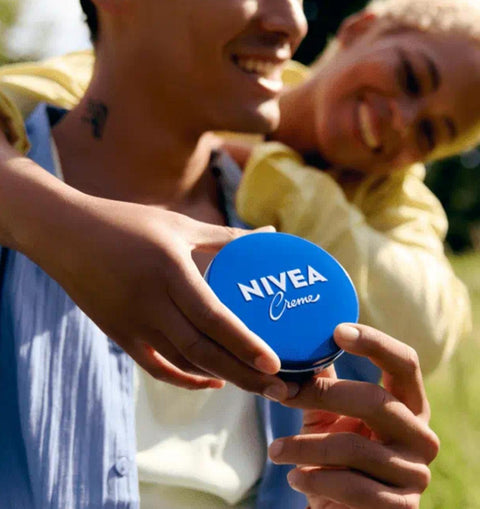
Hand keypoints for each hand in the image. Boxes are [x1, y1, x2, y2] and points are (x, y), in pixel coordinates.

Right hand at [4, 156, 295, 399]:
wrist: (65, 234)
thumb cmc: (128, 223)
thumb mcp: (179, 225)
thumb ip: (225, 237)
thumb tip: (268, 234)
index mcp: (169, 272)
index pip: (212, 317)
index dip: (245, 344)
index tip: (275, 364)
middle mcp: (150, 304)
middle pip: (202, 351)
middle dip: (244, 375)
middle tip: (280, 390)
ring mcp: (132, 324)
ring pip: (183, 363)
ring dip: (221, 378)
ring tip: (256, 386)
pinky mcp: (120, 335)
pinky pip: (157, 368)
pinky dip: (185, 379)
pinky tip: (213, 381)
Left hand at [269, 324, 438, 507]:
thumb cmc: (336, 454)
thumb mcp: (330, 413)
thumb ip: (323, 381)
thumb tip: (297, 342)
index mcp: (409, 403)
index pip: (405, 362)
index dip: (374, 342)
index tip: (337, 331)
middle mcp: (421, 434)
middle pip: (375, 399)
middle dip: (322, 395)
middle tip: (282, 394)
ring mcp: (415, 473)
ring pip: (353, 448)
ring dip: (304, 448)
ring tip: (277, 450)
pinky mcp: (402, 508)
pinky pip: (352, 488)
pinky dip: (315, 481)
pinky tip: (296, 478)